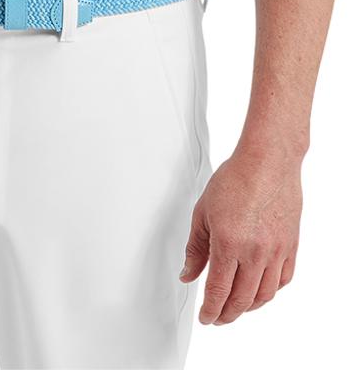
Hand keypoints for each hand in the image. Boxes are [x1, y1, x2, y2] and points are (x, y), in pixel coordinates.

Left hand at [180, 144, 301, 324]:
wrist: (267, 162)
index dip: (210, 310)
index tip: (206, 317)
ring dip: (249, 307)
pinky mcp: (290, 246)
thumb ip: (195, 248)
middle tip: (217, 317)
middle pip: (241, 299)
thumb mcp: (202, 212)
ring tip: (237, 307)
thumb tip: (188, 273)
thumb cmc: (235, 179)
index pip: (218, 291)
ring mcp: (276, 251)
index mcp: (228, 243)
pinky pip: (283, 279)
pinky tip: (260, 289)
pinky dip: (271, 291)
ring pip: (264, 295)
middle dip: (227, 314)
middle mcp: (254, 252)